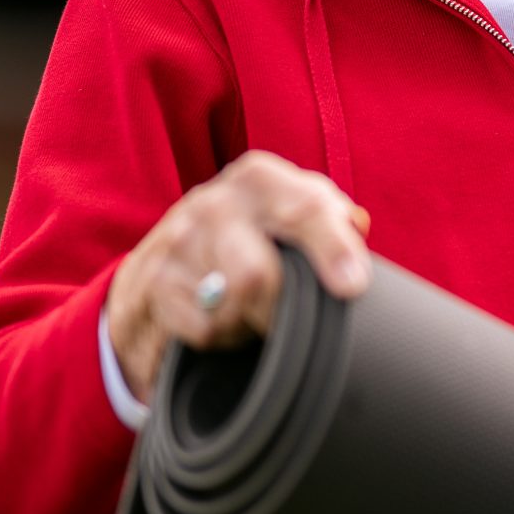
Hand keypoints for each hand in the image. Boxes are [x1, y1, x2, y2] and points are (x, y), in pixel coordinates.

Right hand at [105, 152, 373, 402]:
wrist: (165, 260)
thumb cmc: (251, 235)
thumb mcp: (290, 213)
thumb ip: (332, 218)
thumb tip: (358, 226)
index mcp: (260, 177)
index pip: (305, 208)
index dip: (333, 248)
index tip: (352, 286)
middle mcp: (215, 201)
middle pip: (258, 272)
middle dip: (279, 307)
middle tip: (290, 318)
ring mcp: (179, 239)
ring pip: (230, 304)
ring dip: (251, 321)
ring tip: (254, 310)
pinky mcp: (154, 280)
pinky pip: (205, 328)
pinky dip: (224, 335)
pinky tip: (224, 317)